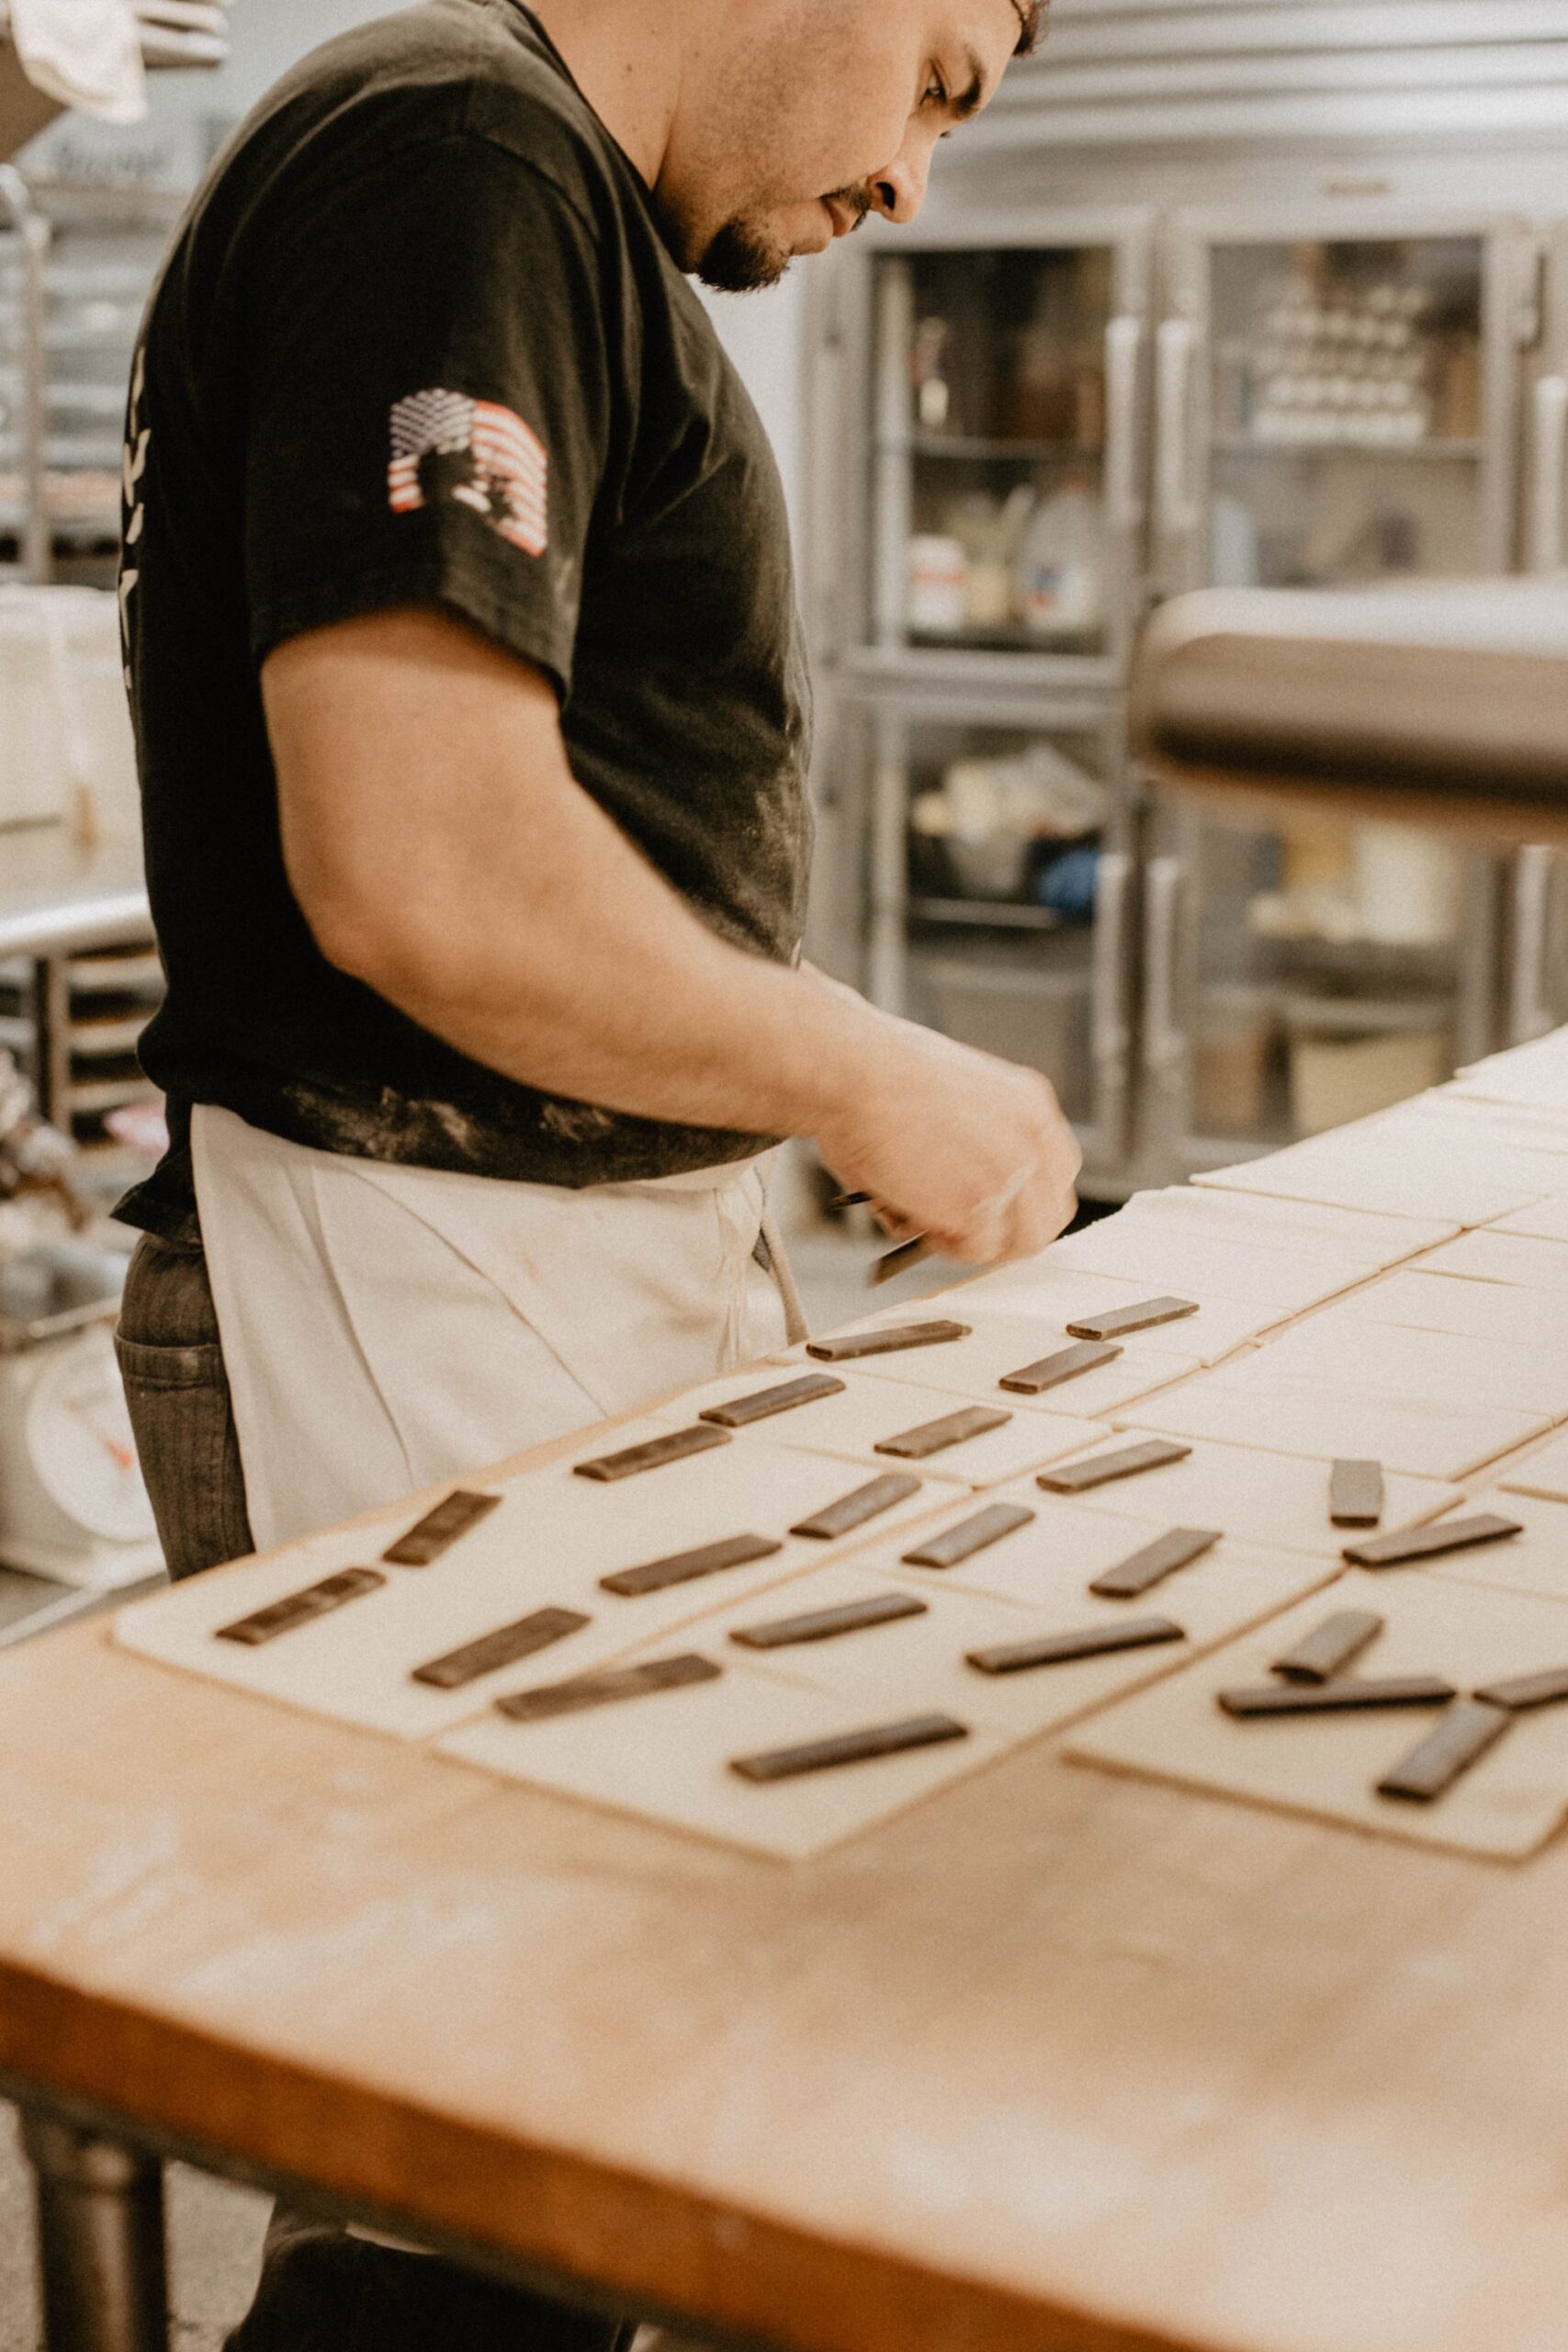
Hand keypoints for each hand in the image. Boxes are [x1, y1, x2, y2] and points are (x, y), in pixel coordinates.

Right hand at [814, 1011, 1081, 1265]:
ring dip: (973, 1243)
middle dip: (1006, 1236)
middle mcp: (1033, 1138)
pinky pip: (974, 1249)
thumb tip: (951, 1199)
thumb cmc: (877, 1076)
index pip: (1056, 1174)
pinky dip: (940, 1243)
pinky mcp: (980, 1206)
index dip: (1024, 1203)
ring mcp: (1012, 1175)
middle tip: (962, 1236)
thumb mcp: (951, 1100)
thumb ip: (972, 1145)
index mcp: (1030, 1104)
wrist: (854, 1071)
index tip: (997, 1214)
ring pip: (1017, 1242)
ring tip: (926, 1221)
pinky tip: (909, 1211)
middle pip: (1048, 1218)